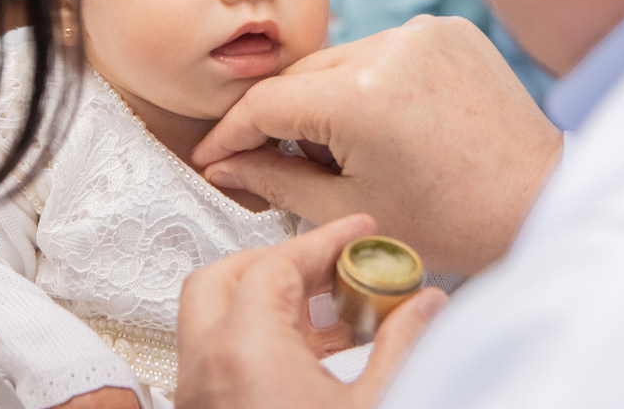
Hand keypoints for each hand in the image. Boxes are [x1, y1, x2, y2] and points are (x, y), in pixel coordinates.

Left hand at [175, 215, 447, 408]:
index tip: (359, 232)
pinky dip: (258, 341)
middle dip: (281, 260)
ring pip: (215, 318)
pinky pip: (220, 359)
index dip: (325, 240)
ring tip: (333, 311)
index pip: (276, 263)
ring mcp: (199, 397)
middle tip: (333, 264)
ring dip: (268, 301)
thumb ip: (402, 346)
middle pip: (225, 278)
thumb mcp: (377, 406)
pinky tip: (314, 357)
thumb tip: (424, 304)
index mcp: (243, 353)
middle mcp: (206, 370)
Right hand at [193, 16, 562, 273]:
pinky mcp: (448, 29)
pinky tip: (389, 122)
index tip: (213, 155)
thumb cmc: (454, 220)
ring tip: (350, 150)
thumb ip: (274, 179)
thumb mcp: (349, 208)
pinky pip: (383, 49)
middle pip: (301, 76)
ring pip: (339, 60)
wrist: (539, 201)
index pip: (267, 103)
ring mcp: (423, 30)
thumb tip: (224, 165)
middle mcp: (391, 46)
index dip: (231, 133)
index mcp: (361, 95)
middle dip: (282, 120)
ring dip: (327, 97)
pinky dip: (370, 80)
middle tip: (279, 164)